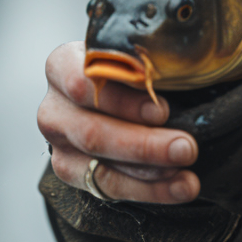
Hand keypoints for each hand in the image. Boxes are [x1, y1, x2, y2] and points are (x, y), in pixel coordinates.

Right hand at [37, 41, 199, 204]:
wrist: (112, 87)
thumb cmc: (131, 63)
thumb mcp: (138, 51)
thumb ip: (152, 60)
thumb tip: (186, 69)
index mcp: (63, 63)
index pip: (83, 82)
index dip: (123, 100)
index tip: (163, 110)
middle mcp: (55, 105)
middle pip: (92, 132)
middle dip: (144, 144)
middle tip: (186, 147)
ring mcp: (59, 143)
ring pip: (99, 166)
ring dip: (149, 173)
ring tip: (187, 175)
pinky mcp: (72, 171)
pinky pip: (108, 188)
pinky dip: (148, 189)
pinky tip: (179, 185)